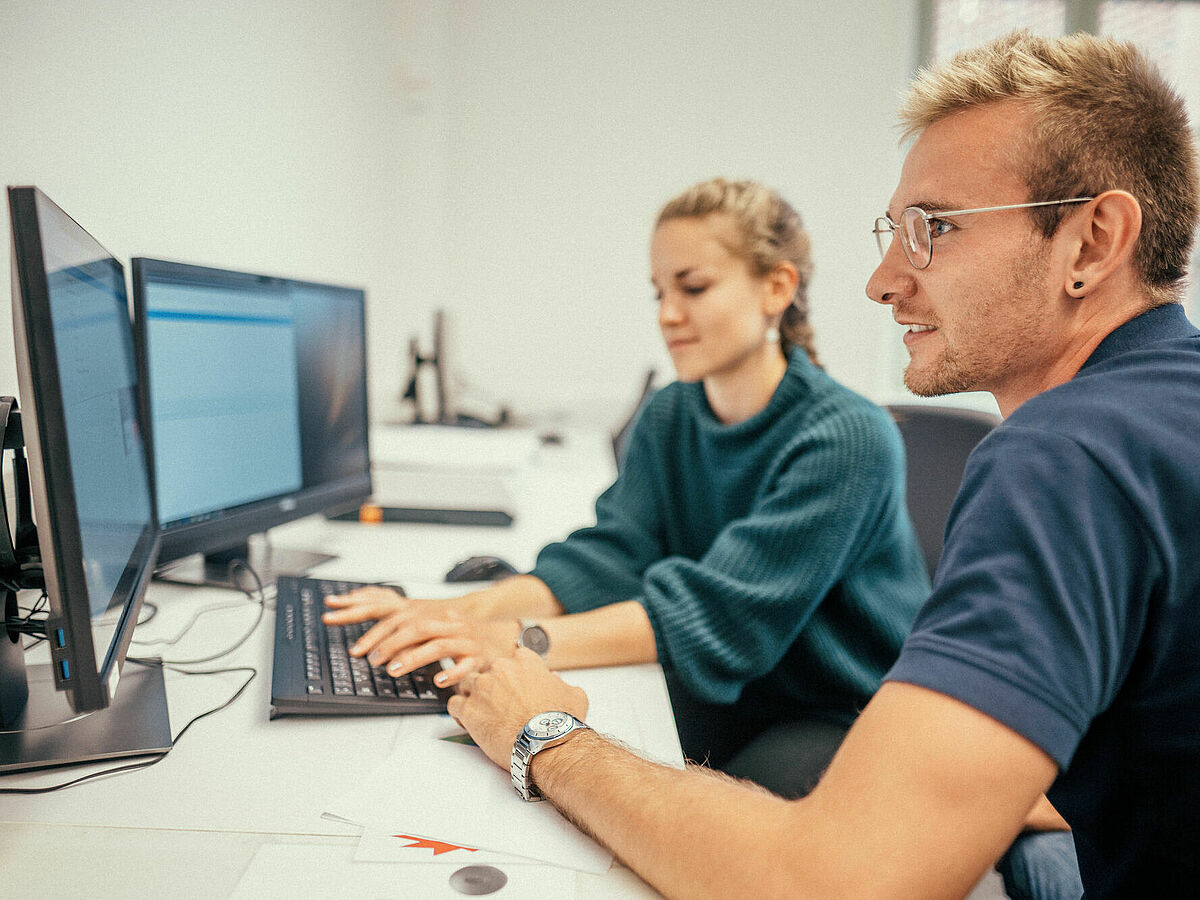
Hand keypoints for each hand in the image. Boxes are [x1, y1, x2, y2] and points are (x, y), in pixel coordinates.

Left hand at [323, 586, 516, 685]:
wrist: (509, 639)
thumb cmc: (470, 639)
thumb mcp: (443, 630)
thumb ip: (418, 636)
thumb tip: (383, 645)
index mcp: (440, 618)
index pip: (405, 620)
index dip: (379, 633)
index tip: (360, 648)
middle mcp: (452, 626)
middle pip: (418, 629)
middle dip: (392, 644)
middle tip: (373, 659)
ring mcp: (467, 641)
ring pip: (438, 645)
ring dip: (413, 657)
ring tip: (394, 670)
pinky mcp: (481, 658)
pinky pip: (466, 665)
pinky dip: (452, 673)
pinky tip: (438, 682)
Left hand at [448, 647, 588, 768]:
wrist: (546, 744)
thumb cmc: (560, 722)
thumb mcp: (573, 694)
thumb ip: (560, 683)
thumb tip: (556, 679)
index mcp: (524, 662)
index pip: (512, 659)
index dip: (512, 675)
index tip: (514, 686)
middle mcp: (500, 669)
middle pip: (487, 670)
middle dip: (491, 686)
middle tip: (498, 704)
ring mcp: (482, 688)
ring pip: (466, 684)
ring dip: (472, 696)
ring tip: (481, 713)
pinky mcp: (469, 709)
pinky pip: (454, 704)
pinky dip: (459, 712)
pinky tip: (468, 721)